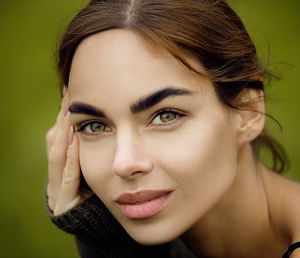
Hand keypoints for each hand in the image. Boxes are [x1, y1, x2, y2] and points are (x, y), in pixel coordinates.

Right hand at [46, 88, 91, 215]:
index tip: (70, 94)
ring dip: (64, 131)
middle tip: (69, 94)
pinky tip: (73, 137)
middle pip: (55, 141)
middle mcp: (56, 174)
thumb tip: (93, 122)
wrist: (92, 223)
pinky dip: (70, 156)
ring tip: (69, 110)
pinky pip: (68, 175)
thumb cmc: (95, 192)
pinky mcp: (64, 201)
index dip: (63, 115)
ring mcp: (57, 188)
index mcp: (62, 165)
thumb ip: (88, 149)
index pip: (60, 136)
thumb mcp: (90, 167)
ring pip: (56, 154)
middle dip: (63, 118)